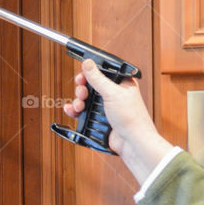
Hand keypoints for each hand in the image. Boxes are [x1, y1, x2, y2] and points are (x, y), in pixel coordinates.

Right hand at [62, 59, 173, 183]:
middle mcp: (113, 93)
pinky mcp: (98, 118)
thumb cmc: (131, 117)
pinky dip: (75, 111)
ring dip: (78, 100)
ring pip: (85, 98)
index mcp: (121, 83)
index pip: (102, 72)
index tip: (82, 76)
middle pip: (90, 85)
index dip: (90, 73)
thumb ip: (97, 78)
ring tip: (80, 106)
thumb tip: (88, 63)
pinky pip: (83, 111)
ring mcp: (105, 106)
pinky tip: (72, 111)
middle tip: (82, 93)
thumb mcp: (112, 93)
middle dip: (82, 88)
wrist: (132, 142)